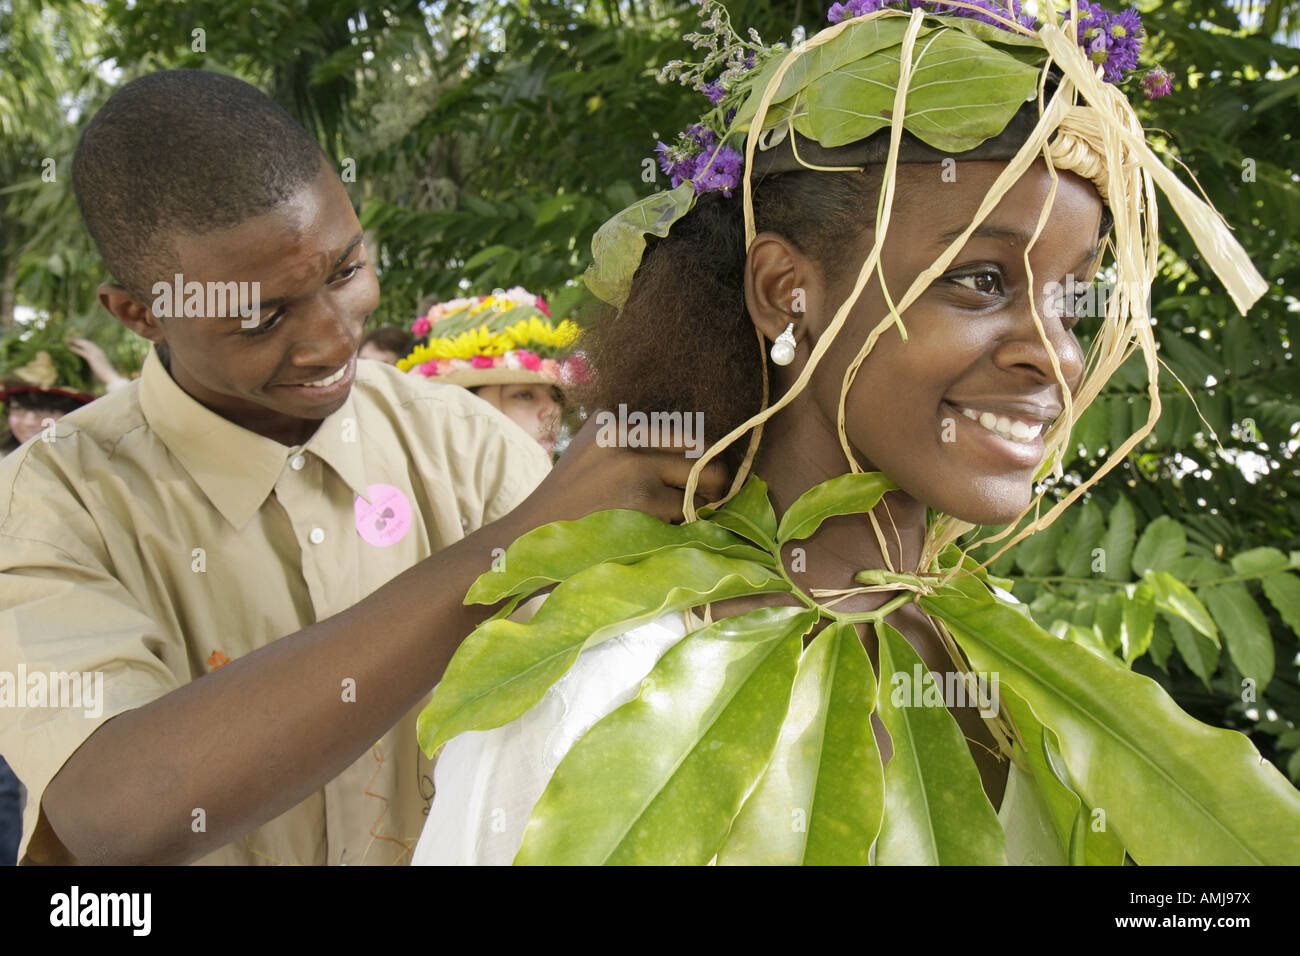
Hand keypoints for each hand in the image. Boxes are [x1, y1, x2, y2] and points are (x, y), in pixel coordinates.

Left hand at [67, 338, 124, 386]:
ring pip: (84, 345)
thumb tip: (93, 363)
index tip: (77, 341)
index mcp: (100, 352)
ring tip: (69, 342)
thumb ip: (97, 362)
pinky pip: (81, 352)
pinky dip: (75, 349)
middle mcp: (98, 350)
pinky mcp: (91, 358)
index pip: (90, 344)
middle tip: (71, 340)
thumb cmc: (106, 374)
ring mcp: (95, 354)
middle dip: (79, 340)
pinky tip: (69, 348)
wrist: (110, 376)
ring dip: (76, 342)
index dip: (83, 342)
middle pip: (87, 342)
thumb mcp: (101, 365)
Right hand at [515, 411, 730, 527]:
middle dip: (711, 479)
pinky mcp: (641, 501)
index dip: (699, 458)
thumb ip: (635, 445)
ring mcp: (632, 465)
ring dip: (699, 507)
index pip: (684, 430)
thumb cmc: (569, 507)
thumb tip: (705, 449)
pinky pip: (689, 513)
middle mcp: (623, 433)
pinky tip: (659, 537)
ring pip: (700, 483)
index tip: (699, 479)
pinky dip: (684, 528)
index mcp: (612, 419)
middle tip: (708, 500)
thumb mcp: (593, 456)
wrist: (526, 543)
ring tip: (675, 522)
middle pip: (702, 448)